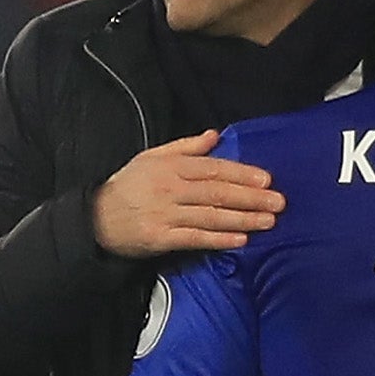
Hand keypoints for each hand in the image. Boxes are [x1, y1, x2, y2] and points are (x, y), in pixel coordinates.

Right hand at [93, 131, 283, 257]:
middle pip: (217, 192)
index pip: (214, 169)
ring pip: (211, 215)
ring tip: (267, 222)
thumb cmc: (128, 186)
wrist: (96, 218)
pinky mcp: (161, 238)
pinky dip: (219, 239)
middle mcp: (170, 188)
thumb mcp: (152, 157)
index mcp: (171, 166)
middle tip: (278, 202)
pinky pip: (196, 238)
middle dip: (251, 198)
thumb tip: (215, 136)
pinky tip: (240, 239)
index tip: (266, 180)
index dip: (242, 174)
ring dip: (242, 219)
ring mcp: (166, 214)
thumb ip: (186, 147)